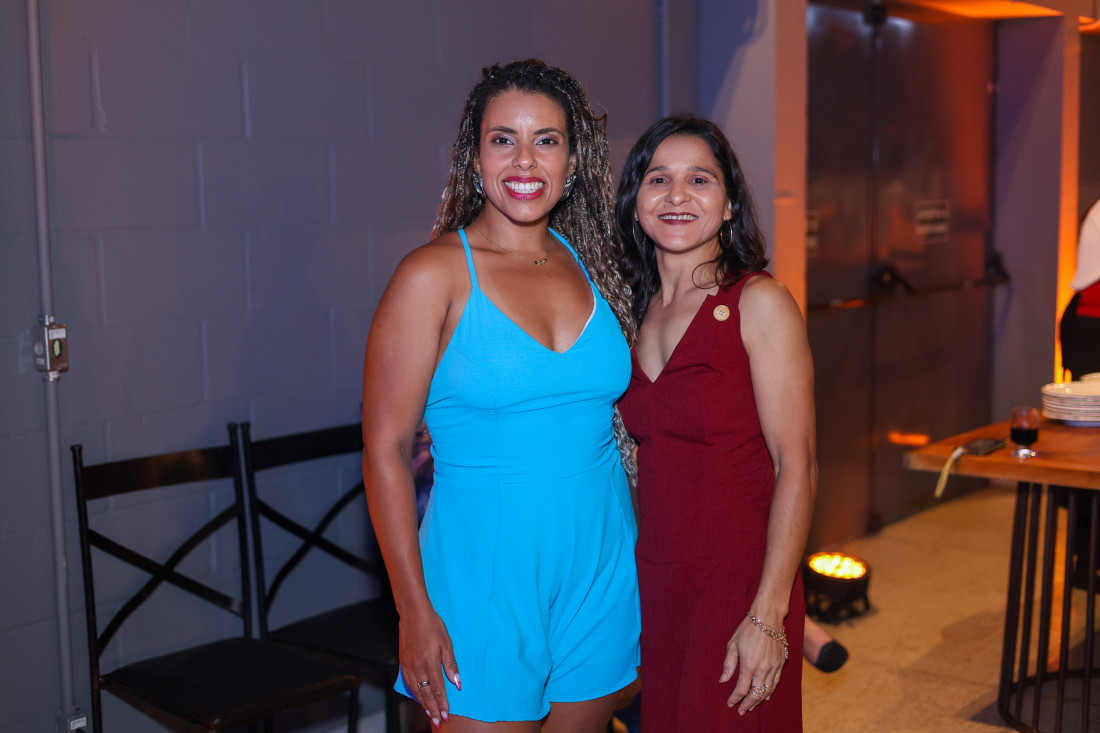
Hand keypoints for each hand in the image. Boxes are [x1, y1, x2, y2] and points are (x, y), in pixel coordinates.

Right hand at [399, 604, 460, 729]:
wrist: (412, 613)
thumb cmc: (432, 625)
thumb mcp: (447, 643)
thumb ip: (451, 665)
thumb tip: (457, 683)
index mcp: (431, 664)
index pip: (438, 690)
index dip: (442, 704)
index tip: (446, 716)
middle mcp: (418, 668)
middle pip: (426, 694)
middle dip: (432, 710)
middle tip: (437, 721)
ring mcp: (409, 665)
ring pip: (416, 690)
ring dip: (423, 704)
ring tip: (428, 713)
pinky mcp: (403, 662)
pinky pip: (408, 682)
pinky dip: (413, 693)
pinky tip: (417, 696)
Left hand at [719, 613, 786, 714]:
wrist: (768, 616)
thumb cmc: (748, 628)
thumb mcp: (733, 644)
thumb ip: (728, 664)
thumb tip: (722, 680)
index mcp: (749, 664)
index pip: (741, 688)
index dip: (735, 698)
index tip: (730, 703)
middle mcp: (763, 668)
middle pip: (756, 693)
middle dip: (748, 704)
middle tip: (742, 710)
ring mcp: (774, 666)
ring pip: (768, 690)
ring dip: (759, 700)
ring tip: (752, 705)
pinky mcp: (781, 662)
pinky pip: (776, 681)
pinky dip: (771, 690)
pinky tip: (766, 695)